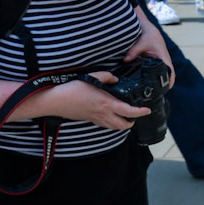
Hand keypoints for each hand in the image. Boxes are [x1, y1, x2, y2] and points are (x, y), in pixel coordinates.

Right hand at [33, 73, 150, 130]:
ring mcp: (96, 119)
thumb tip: (115, 78)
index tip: (147, 110)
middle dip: (131, 122)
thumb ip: (106, 77)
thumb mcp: (92, 77)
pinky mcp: (89, 120)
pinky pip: (104, 125)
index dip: (140, 112)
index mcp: (107, 103)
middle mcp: (103, 114)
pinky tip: (109, 116)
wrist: (56, 101)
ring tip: (125, 117)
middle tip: (136, 116)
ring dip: (122, 124)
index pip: (129, 111)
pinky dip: (111, 123)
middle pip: (123, 125)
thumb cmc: (73, 89)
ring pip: (113, 127)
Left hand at [127, 14, 174, 86]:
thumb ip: (133, 52)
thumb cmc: (148, 35)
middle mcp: (164, 61)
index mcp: (163, 57)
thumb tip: (125, 61)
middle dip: (163, 85)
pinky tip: (146, 84)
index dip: (170, 80)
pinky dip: (154, 77)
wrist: (149, 30)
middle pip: (167, 75)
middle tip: (156, 95)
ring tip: (151, 92)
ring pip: (162, 74)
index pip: (170, 71)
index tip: (167, 88)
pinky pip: (157, 71)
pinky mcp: (156, 62)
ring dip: (159, 82)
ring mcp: (160, 62)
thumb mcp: (141, 43)